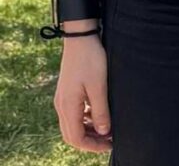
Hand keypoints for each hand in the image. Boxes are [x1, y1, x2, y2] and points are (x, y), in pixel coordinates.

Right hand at [54, 35, 111, 151]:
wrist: (81, 39)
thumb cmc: (91, 60)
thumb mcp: (99, 86)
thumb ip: (101, 110)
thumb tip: (104, 132)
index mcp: (68, 106)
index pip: (75, 137)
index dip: (93, 145)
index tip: (110, 144)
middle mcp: (61, 105)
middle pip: (72, 134)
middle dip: (91, 141)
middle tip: (111, 140)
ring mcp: (63, 99)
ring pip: (73, 125)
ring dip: (89, 130)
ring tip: (108, 129)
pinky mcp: (68, 92)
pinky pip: (75, 113)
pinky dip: (86, 119)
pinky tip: (100, 115)